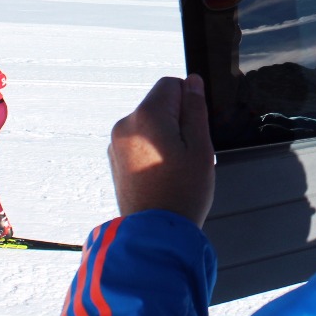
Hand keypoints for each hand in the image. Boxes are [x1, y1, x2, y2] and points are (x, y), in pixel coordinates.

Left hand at [109, 75, 214, 227]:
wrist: (156, 234)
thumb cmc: (182, 193)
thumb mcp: (200, 147)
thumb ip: (195, 109)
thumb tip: (192, 82)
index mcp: (147, 117)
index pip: (171, 84)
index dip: (189, 102)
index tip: (195, 129)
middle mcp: (126, 125)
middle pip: (158, 104)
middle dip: (177, 120)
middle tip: (188, 152)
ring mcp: (117, 144)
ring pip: (149, 123)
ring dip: (165, 136)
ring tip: (175, 167)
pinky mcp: (115, 159)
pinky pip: (139, 141)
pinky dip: (152, 149)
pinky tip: (162, 173)